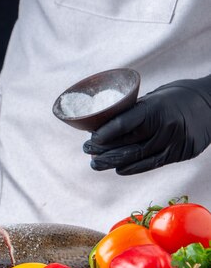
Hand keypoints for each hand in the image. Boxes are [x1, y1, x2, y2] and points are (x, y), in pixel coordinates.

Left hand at [83, 75, 210, 174]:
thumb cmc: (175, 97)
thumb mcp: (153, 98)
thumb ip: (132, 112)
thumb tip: (102, 125)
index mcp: (155, 108)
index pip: (123, 124)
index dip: (104, 134)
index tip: (91, 139)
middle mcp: (165, 126)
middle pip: (128, 143)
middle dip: (103, 150)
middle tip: (87, 151)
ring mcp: (174, 142)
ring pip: (137, 156)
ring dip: (113, 162)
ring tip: (96, 163)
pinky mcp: (180, 153)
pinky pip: (152, 164)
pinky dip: (133, 168)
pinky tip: (119, 169)